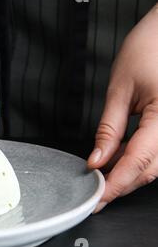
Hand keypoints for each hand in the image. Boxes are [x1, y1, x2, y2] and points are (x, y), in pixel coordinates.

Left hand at [88, 4, 157, 212]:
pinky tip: (120, 161)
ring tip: (104, 178)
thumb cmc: (147, 49)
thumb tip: (96, 160)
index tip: (97, 197)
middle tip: (96, 192)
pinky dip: (140, 161)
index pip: (138, 160)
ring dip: (131, 175)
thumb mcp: (120, 90)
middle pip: (151, 169)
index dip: (116, 183)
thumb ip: (109, 129)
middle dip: (122, 184)